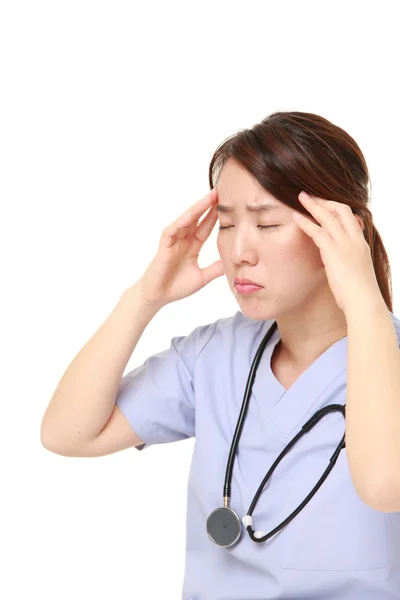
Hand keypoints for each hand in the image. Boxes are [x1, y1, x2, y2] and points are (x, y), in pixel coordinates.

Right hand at [136, 188, 223, 308]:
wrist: (158, 297)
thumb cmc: (176, 287)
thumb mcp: (202, 277)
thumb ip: (215, 269)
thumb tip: (232, 263)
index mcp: (192, 246)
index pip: (206, 227)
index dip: (215, 216)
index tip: (228, 205)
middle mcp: (183, 240)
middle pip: (197, 219)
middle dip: (208, 206)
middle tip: (220, 192)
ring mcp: (173, 241)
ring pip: (186, 220)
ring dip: (197, 208)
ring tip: (209, 197)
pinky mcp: (164, 246)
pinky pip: (172, 230)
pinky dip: (181, 222)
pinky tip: (191, 214)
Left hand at [293, 192, 381, 314]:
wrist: (363, 302)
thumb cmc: (358, 294)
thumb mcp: (355, 273)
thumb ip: (347, 263)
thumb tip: (338, 265)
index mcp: (361, 244)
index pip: (351, 218)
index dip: (337, 209)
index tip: (325, 205)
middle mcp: (354, 240)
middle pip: (341, 210)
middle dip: (325, 201)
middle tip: (310, 196)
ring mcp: (345, 244)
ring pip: (328, 216)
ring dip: (313, 205)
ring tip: (300, 197)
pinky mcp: (333, 251)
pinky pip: (317, 231)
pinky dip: (305, 222)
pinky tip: (295, 217)